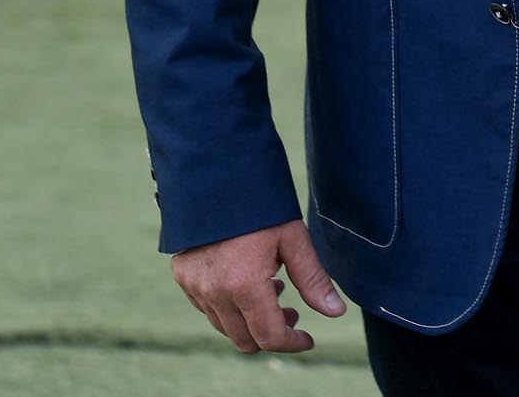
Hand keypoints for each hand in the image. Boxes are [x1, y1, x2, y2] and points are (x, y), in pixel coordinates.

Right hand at [171, 218, 345, 354]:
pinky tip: (247, 283)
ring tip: (274, 290)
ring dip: (250, 321)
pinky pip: (207, 308)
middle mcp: (214, 294)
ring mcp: (194, 287)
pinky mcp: (182, 277)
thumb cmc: (261, 204)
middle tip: (292, 312)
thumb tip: (336, 312)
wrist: (214, 174)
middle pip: (244, 340)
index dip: (292, 343)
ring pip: (224, 327)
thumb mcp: (293, 238)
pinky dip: (229, 307)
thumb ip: (312, 279)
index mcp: (244, 286)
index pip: (269, 336)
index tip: (308, 338)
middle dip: (272, 334)